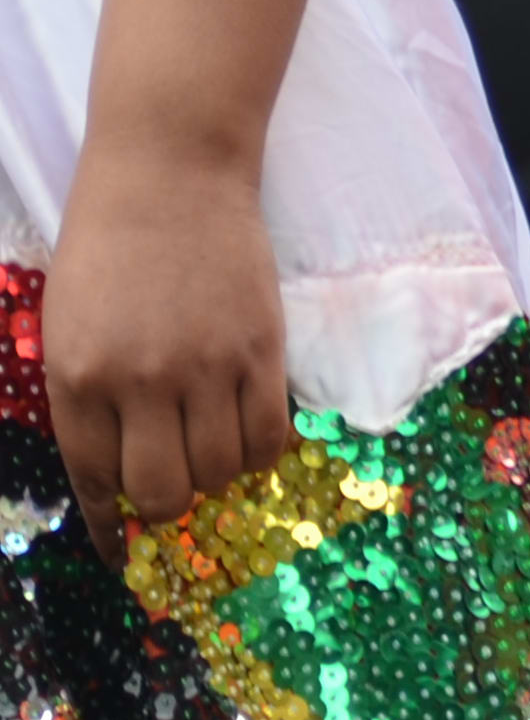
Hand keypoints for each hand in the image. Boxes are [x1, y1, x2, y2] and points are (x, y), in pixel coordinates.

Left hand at [48, 0, 322, 561]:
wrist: (169, 173)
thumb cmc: (109, 245)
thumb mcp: (70, 325)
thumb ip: (90, 395)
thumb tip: (120, 468)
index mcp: (76, 377)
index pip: (94, 479)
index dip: (112, 522)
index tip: (124, 546)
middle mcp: (137, 381)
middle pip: (163, 490)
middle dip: (166, 505)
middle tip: (173, 487)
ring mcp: (204, 365)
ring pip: (220, 469)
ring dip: (215, 476)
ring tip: (211, 452)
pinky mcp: (259, 348)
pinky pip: (269, 434)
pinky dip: (260, 453)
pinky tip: (247, 437)